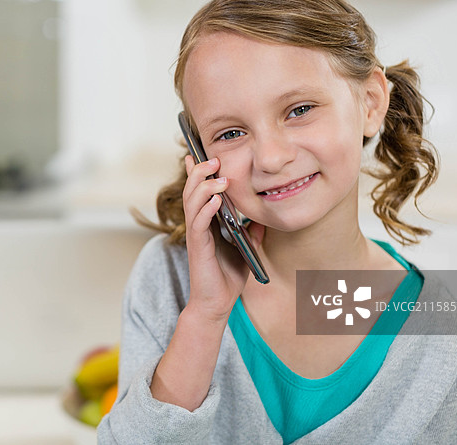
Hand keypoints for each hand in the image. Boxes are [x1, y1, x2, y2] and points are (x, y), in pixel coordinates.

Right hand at [182, 155, 262, 322]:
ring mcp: (196, 235)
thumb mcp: (246, 248)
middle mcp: (197, 225)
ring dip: (204, 186)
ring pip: (192, 202)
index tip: (198, 154)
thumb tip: (264, 216)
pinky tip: (216, 200)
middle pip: (191, 190)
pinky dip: (206, 209)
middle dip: (200, 172)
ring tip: (218, 176)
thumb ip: (252, 230)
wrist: (218, 303)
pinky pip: (198, 223)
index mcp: (206, 222)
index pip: (198, 191)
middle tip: (212, 158)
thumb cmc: (228, 277)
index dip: (197, 172)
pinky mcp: (197, 247)